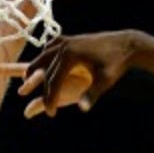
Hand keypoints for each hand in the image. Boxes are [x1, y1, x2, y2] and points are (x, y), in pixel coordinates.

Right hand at [0, 30, 133, 117]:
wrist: (126, 44)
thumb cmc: (116, 64)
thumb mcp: (105, 80)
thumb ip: (92, 94)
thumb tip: (83, 109)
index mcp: (69, 56)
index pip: (53, 82)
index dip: (50, 99)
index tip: (51, 114)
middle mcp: (64, 46)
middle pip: (46, 70)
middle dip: (43, 89)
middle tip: (45, 105)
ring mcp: (66, 40)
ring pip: (44, 56)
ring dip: (35, 67)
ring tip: (27, 79)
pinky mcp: (71, 38)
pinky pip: (52, 47)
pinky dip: (45, 55)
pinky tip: (43, 61)